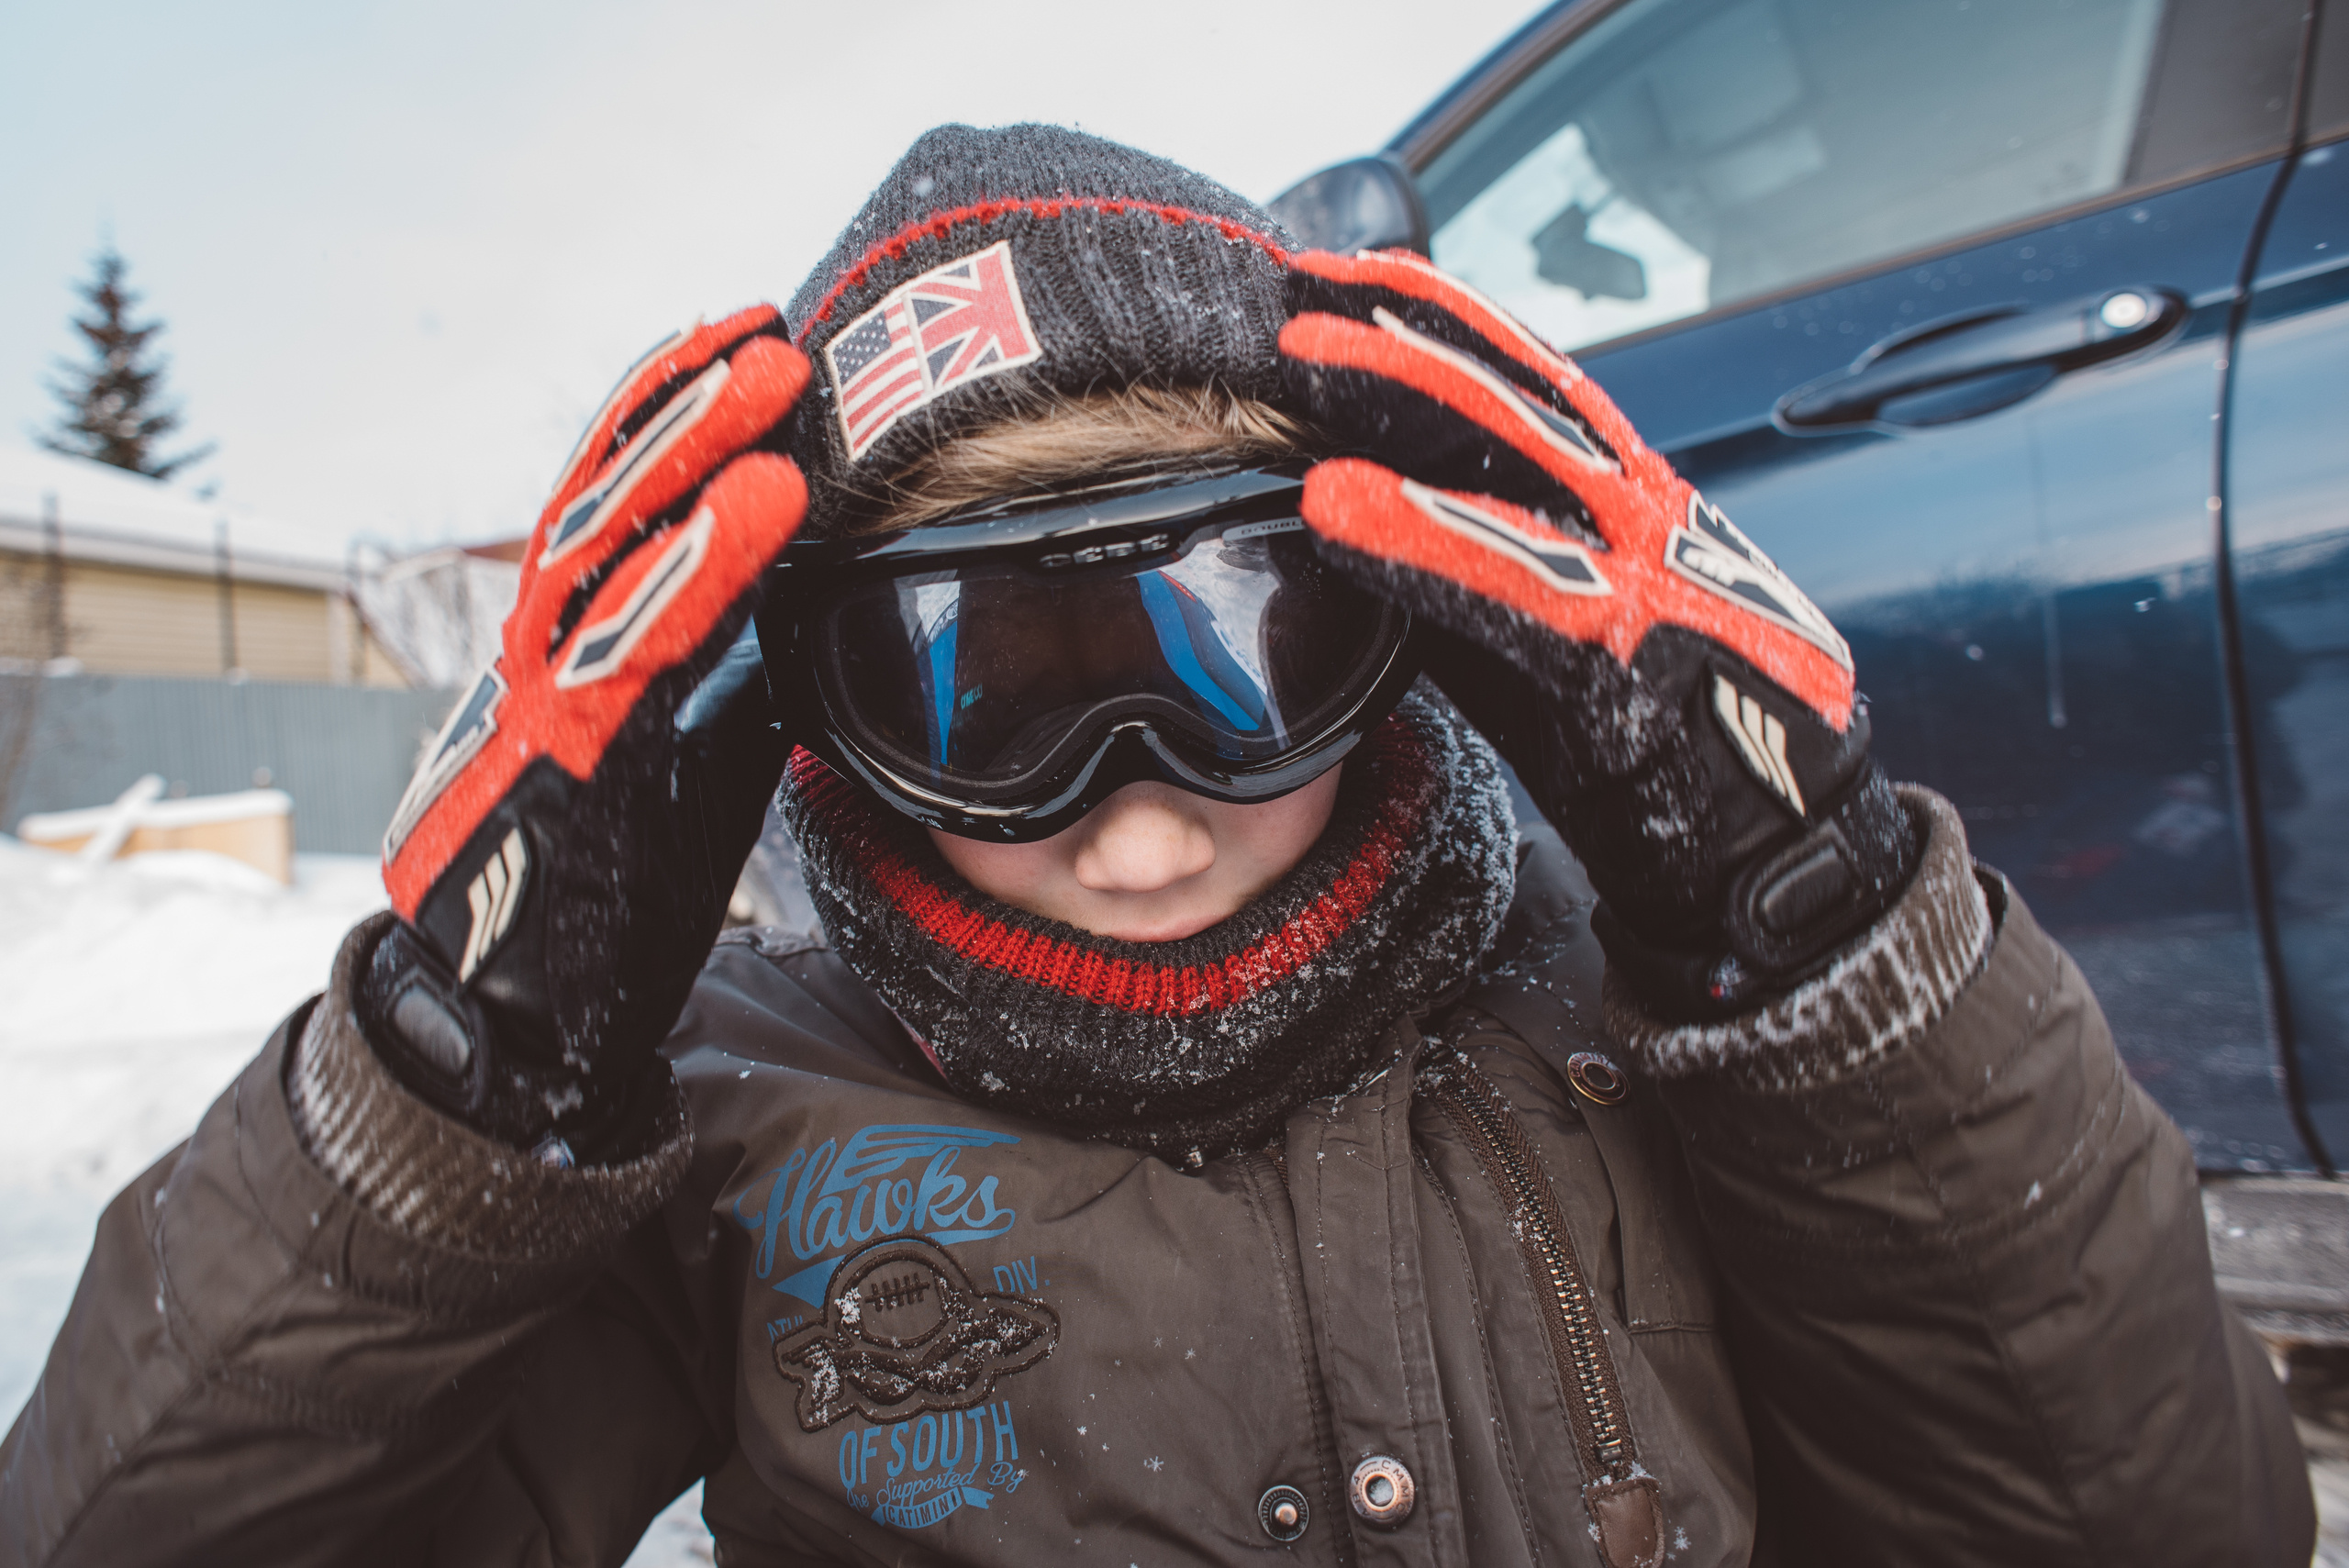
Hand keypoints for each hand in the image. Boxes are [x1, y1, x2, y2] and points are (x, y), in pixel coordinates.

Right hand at [367, 306, 809, 1153]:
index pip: (614, 494)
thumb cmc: (607, 872)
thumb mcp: (684, 746)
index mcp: (576, 638)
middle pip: (613, 491)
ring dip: (699, 448)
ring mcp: (554, 688)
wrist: (510, 1008)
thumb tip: (801, 594)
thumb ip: (722, 665)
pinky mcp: (577, 747)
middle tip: (771, 328)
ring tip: (776, 378)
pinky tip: (768, 504)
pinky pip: (645, 636)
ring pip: (616, 540)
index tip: (740, 335)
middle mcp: (553, 645)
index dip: (670, 408)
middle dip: (688, 402)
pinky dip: (708, 562)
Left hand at [1277, 251, 1915, 1016]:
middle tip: (1295, 285)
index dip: (1436, 317)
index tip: (1338, 272)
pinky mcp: (1627, 657)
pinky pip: (1514, 584)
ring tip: (1302, 358)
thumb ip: (1475, 568)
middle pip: (1513, 390)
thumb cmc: (1658, 742)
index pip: (1528, 379)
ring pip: (1517, 456)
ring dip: (1400, 398)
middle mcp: (1639, 511)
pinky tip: (1342, 509)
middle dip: (1403, 330)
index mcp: (1628, 500)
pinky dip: (1423, 540)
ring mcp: (1642, 573)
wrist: (1776, 852)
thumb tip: (1355, 518)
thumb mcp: (1555, 630)